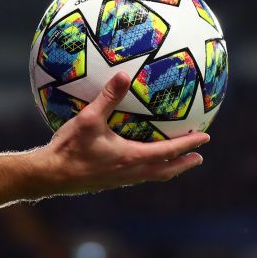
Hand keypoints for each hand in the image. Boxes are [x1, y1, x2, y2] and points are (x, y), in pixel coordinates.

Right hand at [33, 71, 209, 195]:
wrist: (50, 175)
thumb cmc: (70, 147)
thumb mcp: (89, 119)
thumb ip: (107, 98)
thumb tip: (123, 75)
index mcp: (131, 157)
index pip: (168, 152)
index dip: (188, 144)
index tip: (205, 138)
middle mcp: (130, 172)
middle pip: (165, 171)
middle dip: (184, 163)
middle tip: (199, 158)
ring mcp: (119, 180)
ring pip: (152, 176)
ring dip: (168, 169)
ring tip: (177, 163)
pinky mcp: (108, 182)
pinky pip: (137, 176)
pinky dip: (149, 170)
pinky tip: (139, 161)